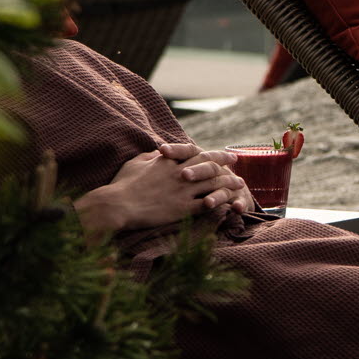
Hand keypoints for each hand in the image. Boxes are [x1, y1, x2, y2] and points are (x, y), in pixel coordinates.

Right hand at [73, 144, 247, 235]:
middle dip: (224, 162)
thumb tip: (159, 150)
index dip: (210, 153)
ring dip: (228, 183)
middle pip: (208, 165)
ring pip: (212, 184)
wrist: (118, 205)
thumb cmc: (122, 184)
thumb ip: (150, 156)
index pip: (195, 153)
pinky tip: (231, 203)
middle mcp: (179, 173)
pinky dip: (220, 203)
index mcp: (168, 161)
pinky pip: (208, 205)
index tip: (221, 153)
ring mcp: (183, 191)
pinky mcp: (183, 209)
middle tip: (236, 161)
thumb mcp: (135, 163)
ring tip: (240, 184)